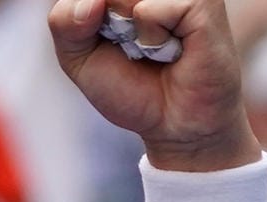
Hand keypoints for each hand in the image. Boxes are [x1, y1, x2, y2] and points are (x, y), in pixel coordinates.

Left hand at [50, 0, 262, 171]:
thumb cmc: (132, 87)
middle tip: (129, 47)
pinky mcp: (202, 3)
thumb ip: (64, 22)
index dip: (82, 14)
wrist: (173, 124)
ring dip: (125, 32)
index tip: (101, 39)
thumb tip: (89, 2)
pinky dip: (150, 38)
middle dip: (99, 25)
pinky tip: (171, 50)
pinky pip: (149, 9)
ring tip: (151, 48)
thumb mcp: (78, 58)